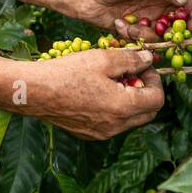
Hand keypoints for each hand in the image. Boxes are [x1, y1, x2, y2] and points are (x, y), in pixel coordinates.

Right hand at [23, 48, 164, 139]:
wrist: (34, 92)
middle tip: (130, 72)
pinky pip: (112, 123)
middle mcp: (115, 126)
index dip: (155, 79)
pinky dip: (114, 108)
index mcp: (123, 107)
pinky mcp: (89, 134)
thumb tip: (148, 59)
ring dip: (130, 100)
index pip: (157, 99)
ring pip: (130, 119)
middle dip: (145, 91)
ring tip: (111, 80)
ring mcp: (102, 132)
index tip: (142, 65)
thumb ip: (130, 60)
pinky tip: (97, 91)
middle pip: (148, 112)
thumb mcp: (102, 58)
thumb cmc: (67, 72)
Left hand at [69, 0, 191, 41]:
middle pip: (178, 22)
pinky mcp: (132, 30)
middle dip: (173, 32)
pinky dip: (132, 35)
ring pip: (159, 35)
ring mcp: (145, 18)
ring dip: (146, 34)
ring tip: (129, 25)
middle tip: (165, 36)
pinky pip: (142, 40)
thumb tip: (184, 0)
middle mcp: (156, 3)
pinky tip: (118, 24)